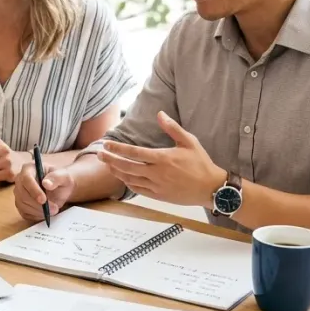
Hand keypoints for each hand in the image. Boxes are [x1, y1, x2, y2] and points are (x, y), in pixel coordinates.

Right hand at [14, 164, 75, 222]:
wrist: (60, 189)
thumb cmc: (61, 180)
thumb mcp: (64, 176)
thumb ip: (56, 178)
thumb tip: (46, 184)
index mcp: (29, 169)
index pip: (26, 179)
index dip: (33, 190)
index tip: (43, 200)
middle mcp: (20, 180)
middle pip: (22, 194)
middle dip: (38, 204)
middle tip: (54, 209)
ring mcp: (19, 193)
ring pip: (22, 205)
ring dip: (39, 211)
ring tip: (54, 210)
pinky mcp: (21, 205)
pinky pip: (25, 213)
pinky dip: (36, 216)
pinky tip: (46, 213)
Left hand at [96, 111, 225, 206]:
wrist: (211, 187)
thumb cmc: (201, 163)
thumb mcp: (189, 141)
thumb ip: (172, 128)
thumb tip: (160, 114)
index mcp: (163, 158)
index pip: (134, 152)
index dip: (118, 148)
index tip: (107, 144)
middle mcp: (157, 173)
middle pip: (127, 166)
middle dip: (111, 160)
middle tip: (99, 154)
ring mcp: (157, 186)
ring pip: (130, 179)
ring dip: (117, 172)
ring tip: (107, 165)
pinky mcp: (159, 196)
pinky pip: (138, 190)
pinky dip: (128, 184)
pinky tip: (122, 178)